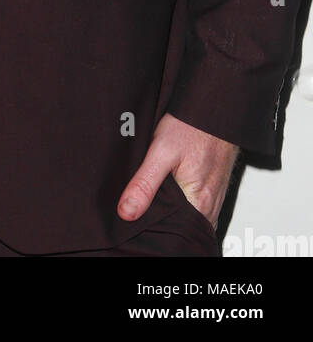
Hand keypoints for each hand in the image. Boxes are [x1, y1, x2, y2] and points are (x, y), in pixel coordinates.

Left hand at [118, 113, 238, 227]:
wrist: (214, 109)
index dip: (155, 229)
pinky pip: (197, 208)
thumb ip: (144, 184)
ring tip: (154, 201)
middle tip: (142, 208)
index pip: (175, 232)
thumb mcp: (161, 151)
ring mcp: (214, 199)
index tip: (138, 222)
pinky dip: (183, 205)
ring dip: (174, 214)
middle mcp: (210, 206)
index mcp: (199, 203)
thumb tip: (126, 212)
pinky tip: (170, 193)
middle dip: (163, 223)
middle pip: (182, 228)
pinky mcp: (213, 189)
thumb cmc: (192, 127)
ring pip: (189, 218)